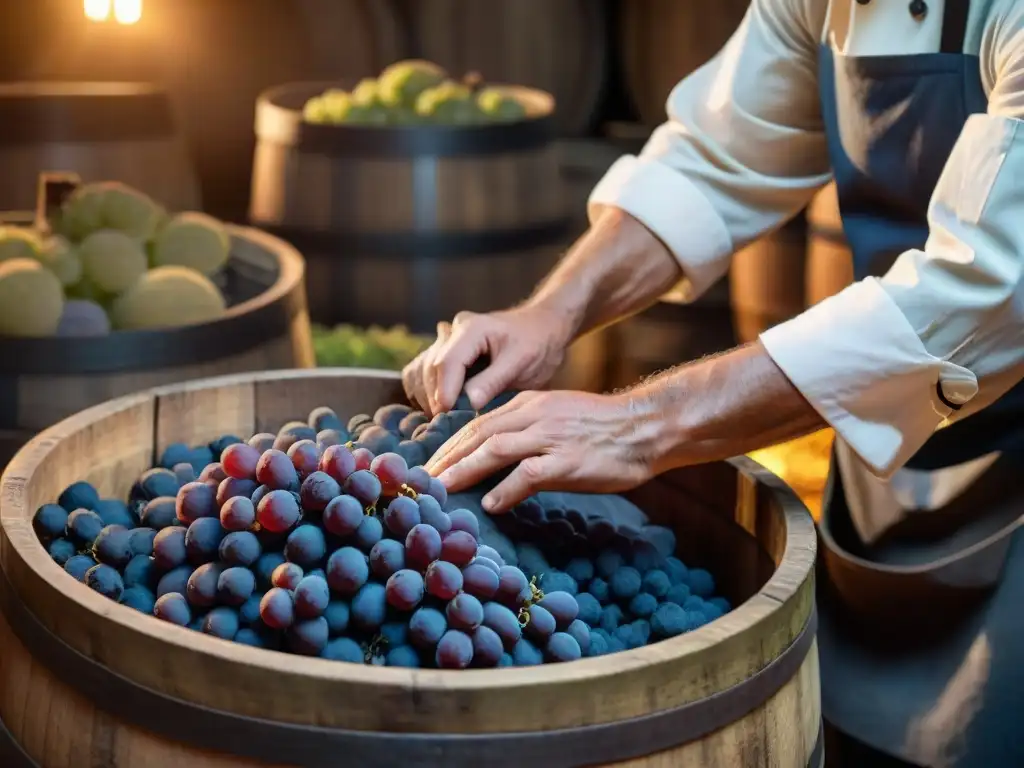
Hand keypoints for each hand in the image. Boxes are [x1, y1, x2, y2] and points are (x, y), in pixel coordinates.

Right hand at [401, 307, 573, 416]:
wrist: (541, 329)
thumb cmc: (537, 344)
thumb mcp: (522, 362)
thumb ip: (493, 381)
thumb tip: (468, 403)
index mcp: (472, 328)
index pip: (448, 362)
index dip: (445, 391)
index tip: (447, 415)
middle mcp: (452, 332)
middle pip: (430, 369)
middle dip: (436, 399)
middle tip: (448, 426)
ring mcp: (445, 342)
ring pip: (420, 372)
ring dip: (427, 398)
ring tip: (445, 420)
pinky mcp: (443, 354)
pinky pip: (420, 374)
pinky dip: (424, 394)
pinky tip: (440, 411)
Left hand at [425, 390, 656, 512]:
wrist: (645, 427)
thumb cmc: (603, 428)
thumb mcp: (557, 417)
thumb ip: (526, 430)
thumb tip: (496, 457)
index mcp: (529, 404)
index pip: (478, 424)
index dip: (450, 446)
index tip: (431, 466)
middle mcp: (534, 416)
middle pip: (477, 435)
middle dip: (446, 459)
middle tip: (422, 482)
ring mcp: (551, 437)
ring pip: (494, 450)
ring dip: (463, 471)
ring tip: (442, 491)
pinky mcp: (568, 461)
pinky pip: (528, 475)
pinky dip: (505, 490)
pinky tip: (491, 505)